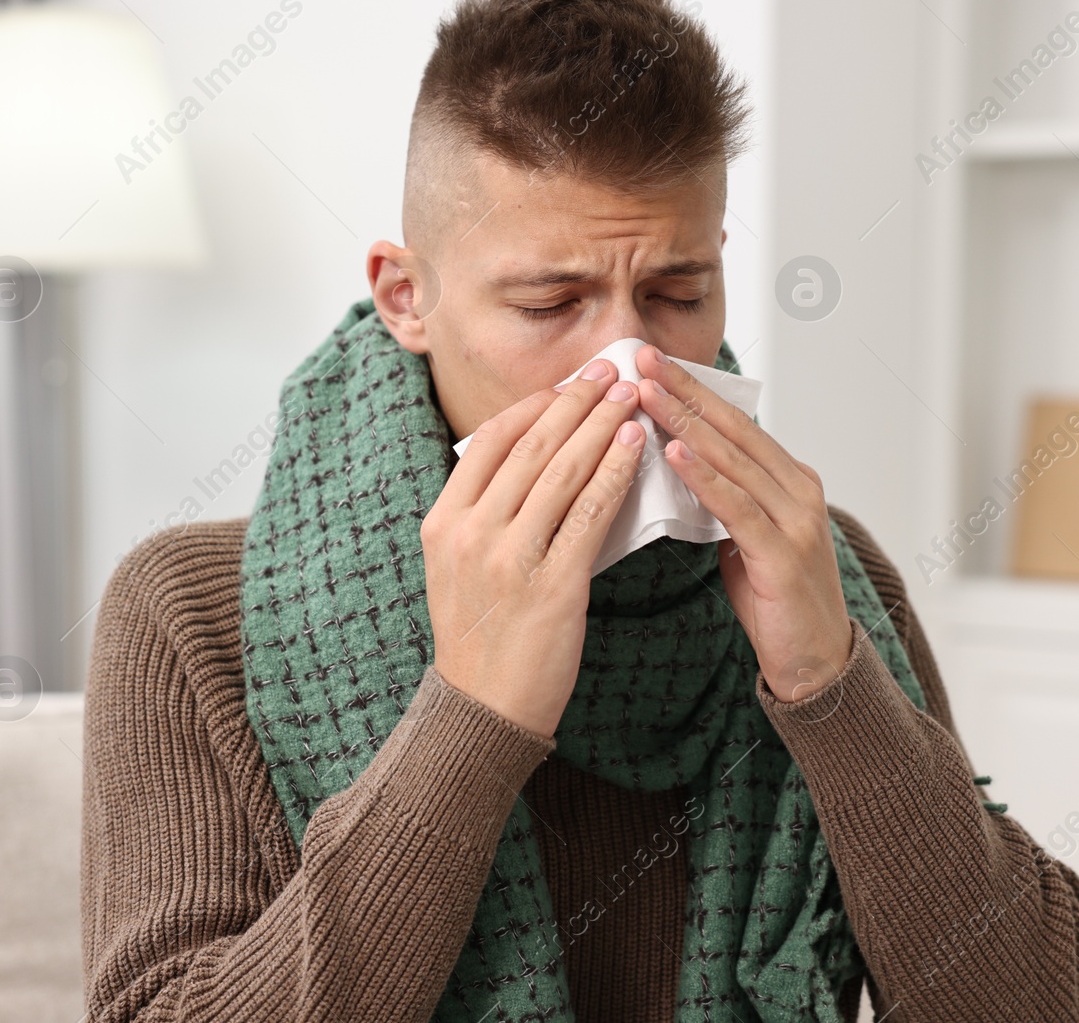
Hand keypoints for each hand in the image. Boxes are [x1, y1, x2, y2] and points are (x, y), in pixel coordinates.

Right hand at [422, 360, 644, 735]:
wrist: (484, 708)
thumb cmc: (481, 637)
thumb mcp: (458, 566)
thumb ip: (483, 513)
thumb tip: (531, 458)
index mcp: (443, 522)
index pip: (490, 442)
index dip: (534, 405)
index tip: (568, 383)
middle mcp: (470, 533)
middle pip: (529, 447)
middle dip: (575, 402)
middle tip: (609, 371)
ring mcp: (509, 559)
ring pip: (561, 473)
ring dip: (601, 426)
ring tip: (630, 398)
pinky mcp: (552, 586)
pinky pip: (590, 514)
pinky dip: (614, 473)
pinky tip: (635, 448)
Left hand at [633, 344, 852, 702]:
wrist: (816, 663)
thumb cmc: (776, 602)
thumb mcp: (745, 538)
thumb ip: (722, 500)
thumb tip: (676, 466)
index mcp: (790, 480)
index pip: (734, 423)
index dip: (693, 390)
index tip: (651, 361)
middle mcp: (799, 490)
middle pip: (733, 429)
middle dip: (685, 391)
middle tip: (643, 357)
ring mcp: (796, 519)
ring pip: (732, 459)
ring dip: (685, 423)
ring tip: (646, 394)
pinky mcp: (783, 553)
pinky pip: (736, 506)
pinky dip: (703, 477)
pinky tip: (672, 453)